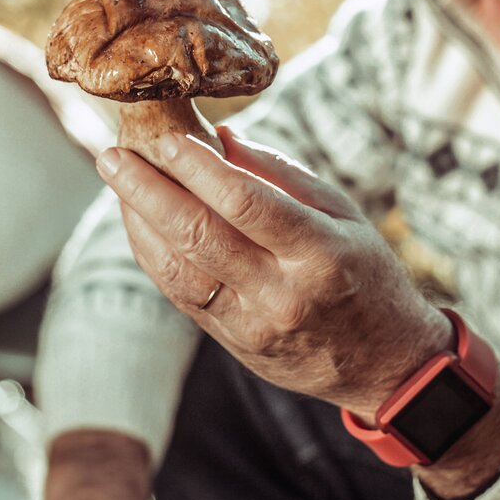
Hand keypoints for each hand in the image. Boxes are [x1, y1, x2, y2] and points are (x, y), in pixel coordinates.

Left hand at [95, 127, 451, 419]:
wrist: (384, 367)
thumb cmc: (368, 276)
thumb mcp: (345, 216)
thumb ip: (283, 175)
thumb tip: (219, 136)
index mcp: (320, 252)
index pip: (244, 201)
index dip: (196, 166)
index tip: (163, 133)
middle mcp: (282, 293)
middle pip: (198, 234)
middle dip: (147, 189)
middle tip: (114, 152)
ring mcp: (252, 325)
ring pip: (177, 268)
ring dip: (138, 220)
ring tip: (118, 178)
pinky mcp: (233, 344)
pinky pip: (179, 293)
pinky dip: (152, 253)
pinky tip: (138, 221)